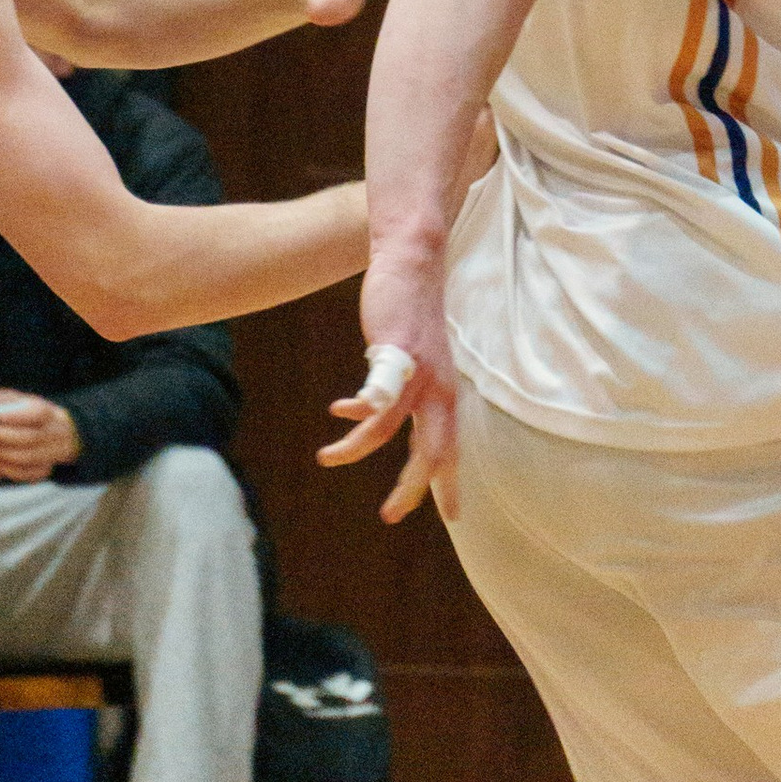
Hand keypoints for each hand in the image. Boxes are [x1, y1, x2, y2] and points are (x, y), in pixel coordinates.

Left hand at [0, 390, 80, 479]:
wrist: (54, 435)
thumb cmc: (29, 415)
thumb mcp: (22, 401)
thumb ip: (7, 398)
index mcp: (50, 413)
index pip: (38, 413)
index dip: (18, 416)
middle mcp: (55, 434)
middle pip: (32, 437)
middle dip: (4, 437)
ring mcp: (52, 454)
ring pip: (28, 458)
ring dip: (3, 454)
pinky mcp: (44, 470)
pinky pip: (26, 473)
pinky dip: (8, 469)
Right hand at [318, 253, 455, 523]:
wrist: (415, 263)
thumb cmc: (413, 314)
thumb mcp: (418, 362)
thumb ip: (405, 391)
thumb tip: (374, 412)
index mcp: (446, 396)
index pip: (452, 450)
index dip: (450, 486)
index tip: (453, 518)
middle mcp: (439, 390)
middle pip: (430, 454)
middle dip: (409, 490)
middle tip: (389, 516)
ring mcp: (419, 373)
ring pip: (385, 430)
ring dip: (353, 449)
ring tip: (327, 458)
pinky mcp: (396, 353)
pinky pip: (374, 395)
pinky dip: (356, 409)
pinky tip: (339, 410)